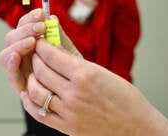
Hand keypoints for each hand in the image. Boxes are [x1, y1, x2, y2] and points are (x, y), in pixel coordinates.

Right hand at [0, 8, 80, 94]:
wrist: (81, 97)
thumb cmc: (73, 73)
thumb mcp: (68, 51)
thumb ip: (58, 36)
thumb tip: (52, 17)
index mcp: (30, 44)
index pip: (23, 27)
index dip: (29, 19)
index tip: (41, 13)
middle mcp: (21, 55)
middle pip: (11, 38)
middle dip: (24, 30)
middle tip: (39, 28)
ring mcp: (18, 70)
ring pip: (5, 55)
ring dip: (17, 46)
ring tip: (31, 42)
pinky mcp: (19, 85)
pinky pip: (11, 75)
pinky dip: (11, 65)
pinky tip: (16, 57)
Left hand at [20, 38, 156, 135]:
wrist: (138, 129)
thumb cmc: (125, 99)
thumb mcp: (102, 72)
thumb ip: (76, 60)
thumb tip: (57, 46)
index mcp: (85, 74)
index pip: (51, 54)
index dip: (41, 45)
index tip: (40, 41)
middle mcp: (74, 92)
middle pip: (41, 70)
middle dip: (34, 58)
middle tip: (35, 53)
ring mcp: (69, 111)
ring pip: (36, 90)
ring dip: (31, 78)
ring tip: (34, 72)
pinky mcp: (67, 127)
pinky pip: (39, 113)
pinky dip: (30, 101)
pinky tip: (29, 93)